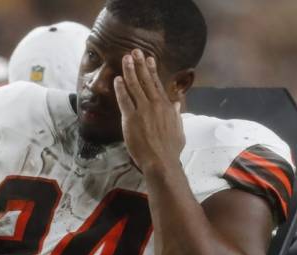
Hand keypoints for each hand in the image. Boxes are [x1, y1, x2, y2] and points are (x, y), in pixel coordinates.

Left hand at [114, 49, 185, 172]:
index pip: (157, 84)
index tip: (148, 58)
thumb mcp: (178, 130)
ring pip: (135, 86)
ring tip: (125, 59)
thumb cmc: (170, 149)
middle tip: (134, 51)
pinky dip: (120, 89)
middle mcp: (155, 104)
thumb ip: (175, 115)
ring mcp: (143, 110)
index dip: (151, 70)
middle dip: (139, 64)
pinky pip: (124, 100)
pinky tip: (117, 79)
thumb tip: (175, 103)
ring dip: (129, 71)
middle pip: (145, 80)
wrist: (161, 161)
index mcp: (166, 106)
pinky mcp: (131, 119)